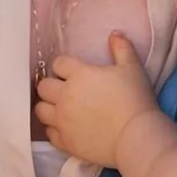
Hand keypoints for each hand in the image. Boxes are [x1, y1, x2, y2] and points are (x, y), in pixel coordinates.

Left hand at [35, 32, 159, 168]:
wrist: (136, 136)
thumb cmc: (134, 99)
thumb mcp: (132, 68)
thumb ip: (121, 48)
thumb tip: (114, 34)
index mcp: (78, 75)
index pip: (58, 63)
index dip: (65, 66)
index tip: (73, 71)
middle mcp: (65, 96)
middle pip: (43, 86)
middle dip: (51, 85)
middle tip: (64, 89)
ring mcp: (62, 121)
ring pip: (40, 110)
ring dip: (48, 106)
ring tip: (60, 108)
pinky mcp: (65, 142)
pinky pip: (49, 133)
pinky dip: (54, 129)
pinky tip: (65, 127)